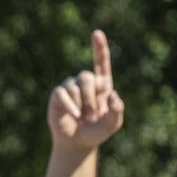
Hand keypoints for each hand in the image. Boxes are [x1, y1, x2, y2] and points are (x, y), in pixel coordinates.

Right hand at [47, 30, 123, 152]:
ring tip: (82, 117)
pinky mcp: (58, 95)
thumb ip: (117, 109)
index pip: (101, 62)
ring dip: (81, 104)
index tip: (96, 34)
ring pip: (75, 85)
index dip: (99, 48)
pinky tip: (74, 115)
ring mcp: (71, 87)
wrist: (78, 142)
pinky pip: (62, 93)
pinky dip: (69, 104)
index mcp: (102, 85)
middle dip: (90, 97)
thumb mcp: (113, 123)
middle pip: (87, 76)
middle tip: (93, 115)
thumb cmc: (97, 131)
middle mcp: (86, 82)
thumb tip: (112, 94)